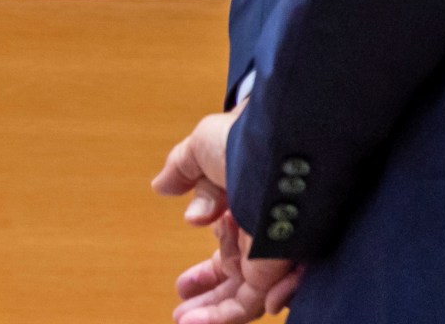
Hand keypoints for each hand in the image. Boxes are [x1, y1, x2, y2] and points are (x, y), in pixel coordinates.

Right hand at [153, 107, 300, 322]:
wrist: (282, 141)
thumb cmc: (247, 139)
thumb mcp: (205, 147)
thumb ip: (183, 168)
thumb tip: (162, 185)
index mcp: (251, 205)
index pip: (231, 247)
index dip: (208, 269)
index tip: (181, 285)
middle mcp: (267, 230)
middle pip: (239, 276)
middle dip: (209, 297)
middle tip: (182, 312)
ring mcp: (275, 249)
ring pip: (246, 295)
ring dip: (213, 313)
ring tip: (183, 322)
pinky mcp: (278, 266)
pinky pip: (256, 301)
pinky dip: (227, 316)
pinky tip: (198, 323)